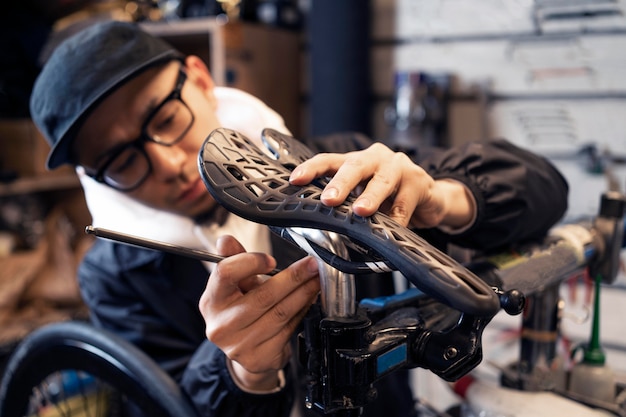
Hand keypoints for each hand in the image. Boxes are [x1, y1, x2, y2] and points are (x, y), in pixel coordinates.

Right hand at [198, 235, 319, 390]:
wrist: (246, 351)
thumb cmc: (241, 310)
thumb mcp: (235, 285)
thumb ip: (233, 260)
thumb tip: (225, 240)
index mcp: (211, 301)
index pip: (226, 273)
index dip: (251, 262)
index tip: (271, 260)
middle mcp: (221, 325)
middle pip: (262, 295)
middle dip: (293, 277)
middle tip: (311, 265)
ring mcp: (239, 345)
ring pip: (280, 313)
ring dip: (303, 294)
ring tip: (316, 281)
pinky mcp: (259, 358)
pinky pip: (288, 329)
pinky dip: (302, 312)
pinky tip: (310, 301)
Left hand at [289, 142, 474, 228]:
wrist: (430, 198)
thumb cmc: (390, 196)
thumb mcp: (364, 196)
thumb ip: (345, 203)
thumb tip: (316, 222)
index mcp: (357, 161)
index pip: (330, 160)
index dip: (312, 168)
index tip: (295, 180)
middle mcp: (376, 158)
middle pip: (355, 166)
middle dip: (340, 183)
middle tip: (329, 199)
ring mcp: (399, 167)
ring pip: (382, 181)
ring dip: (370, 197)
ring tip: (360, 211)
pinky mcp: (419, 182)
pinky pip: (405, 204)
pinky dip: (397, 219)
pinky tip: (391, 229)